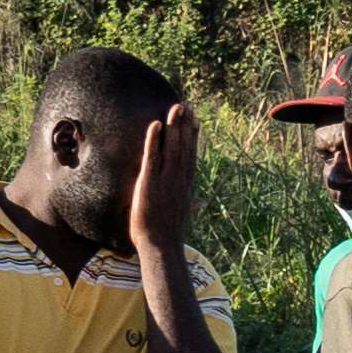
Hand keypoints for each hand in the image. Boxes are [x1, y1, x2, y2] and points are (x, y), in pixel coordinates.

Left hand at [125, 101, 200, 259]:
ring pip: (173, 147)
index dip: (193, 137)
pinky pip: (153, 157)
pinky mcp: (151, 182)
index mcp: (186, 185)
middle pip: (185, 146)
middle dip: (186, 125)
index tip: (195, 121)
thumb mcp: (183, 214)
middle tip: (187, 105)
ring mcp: (167, 180)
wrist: (161, 247)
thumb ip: (192, 203)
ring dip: (174, 126)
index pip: (191, 155)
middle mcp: (180, 179)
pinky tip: (155, 125)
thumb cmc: (169, 234)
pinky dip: (155, 140)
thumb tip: (201, 200)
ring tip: (176, 107)